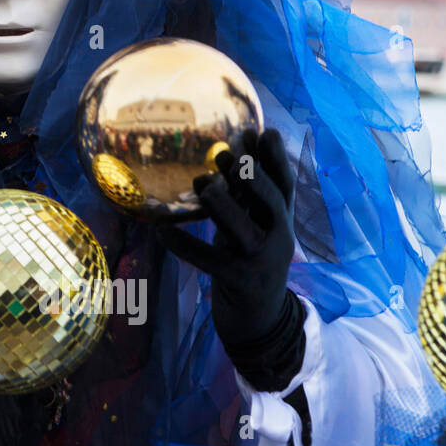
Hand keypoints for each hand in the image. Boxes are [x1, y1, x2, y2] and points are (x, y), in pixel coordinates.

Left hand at [160, 128, 304, 387]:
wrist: (259, 314)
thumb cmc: (249, 256)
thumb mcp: (252, 223)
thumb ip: (242, 193)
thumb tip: (222, 153)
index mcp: (282, 220)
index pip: (284, 185)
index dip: (276, 158)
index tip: (263, 130)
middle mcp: (277, 238)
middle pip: (271, 203)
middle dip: (252, 177)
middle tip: (233, 151)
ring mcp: (257, 261)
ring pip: (242, 230)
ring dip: (223, 206)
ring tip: (205, 184)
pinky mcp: (234, 279)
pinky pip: (205, 260)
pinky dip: (182, 244)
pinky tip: (160, 230)